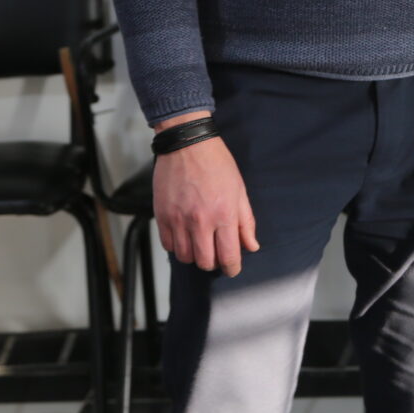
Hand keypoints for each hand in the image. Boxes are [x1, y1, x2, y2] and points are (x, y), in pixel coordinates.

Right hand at [152, 114, 258, 276]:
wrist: (187, 144)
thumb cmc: (217, 164)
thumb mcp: (239, 190)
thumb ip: (245, 222)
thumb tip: (251, 246)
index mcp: (223, 215)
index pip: (228, 256)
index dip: (232, 268)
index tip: (232, 268)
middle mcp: (200, 221)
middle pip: (204, 262)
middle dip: (213, 262)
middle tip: (216, 253)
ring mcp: (178, 220)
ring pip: (184, 257)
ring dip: (194, 255)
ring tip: (200, 243)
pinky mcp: (162, 216)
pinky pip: (168, 245)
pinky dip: (176, 246)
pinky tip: (184, 235)